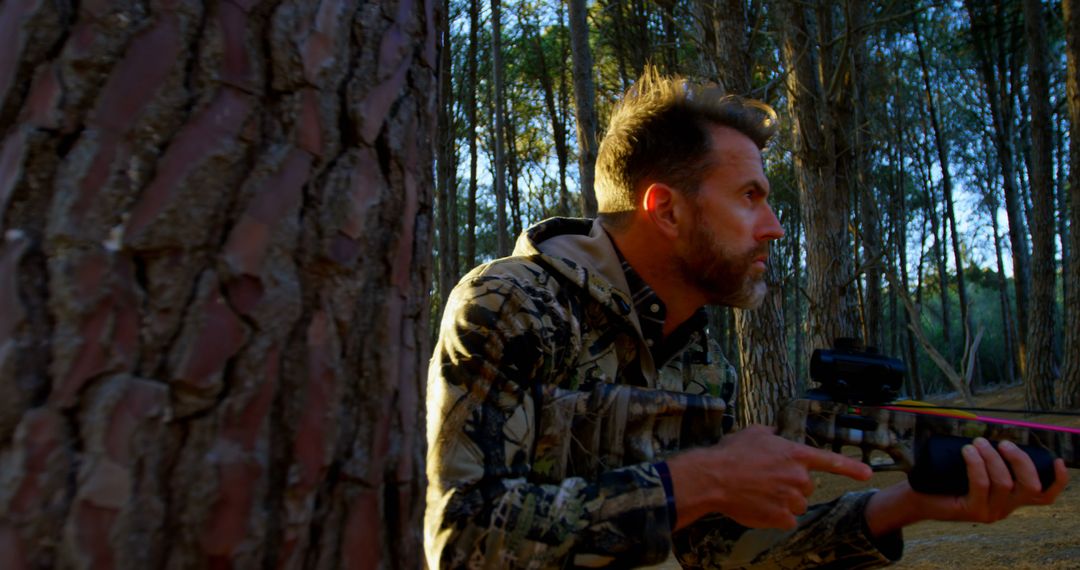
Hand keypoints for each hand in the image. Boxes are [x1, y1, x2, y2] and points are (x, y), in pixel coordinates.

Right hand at [666, 425, 871, 530]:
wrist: (714, 478)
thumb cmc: (731, 454)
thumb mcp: (754, 433)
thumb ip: (773, 434)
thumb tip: (776, 434)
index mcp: (796, 454)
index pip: (831, 461)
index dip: (851, 467)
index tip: (867, 473)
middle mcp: (798, 477)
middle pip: (808, 486)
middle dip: (793, 484)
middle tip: (769, 479)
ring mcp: (791, 499)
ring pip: (797, 504)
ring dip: (784, 500)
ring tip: (761, 492)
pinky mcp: (780, 518)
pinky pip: (786, 520)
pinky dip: (775, 515)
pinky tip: (759, 505)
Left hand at [866, 437, 1068, 535]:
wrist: (916, 496)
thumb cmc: (944, 477)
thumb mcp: (971, 465)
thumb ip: (988, 455)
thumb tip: (993, 427)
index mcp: (1011, 498)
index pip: (1044, 496)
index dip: (1057, 480)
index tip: (1057, 460)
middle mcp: (1005, 508)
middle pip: (1031, 486)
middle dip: (1020, 460)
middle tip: (1003, 442)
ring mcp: (990, 512)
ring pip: (1005, 483)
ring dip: (992, 457)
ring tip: (977, 442)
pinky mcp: (972, 511)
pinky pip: (982, 485)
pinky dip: (976, 464)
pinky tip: (967, 451)